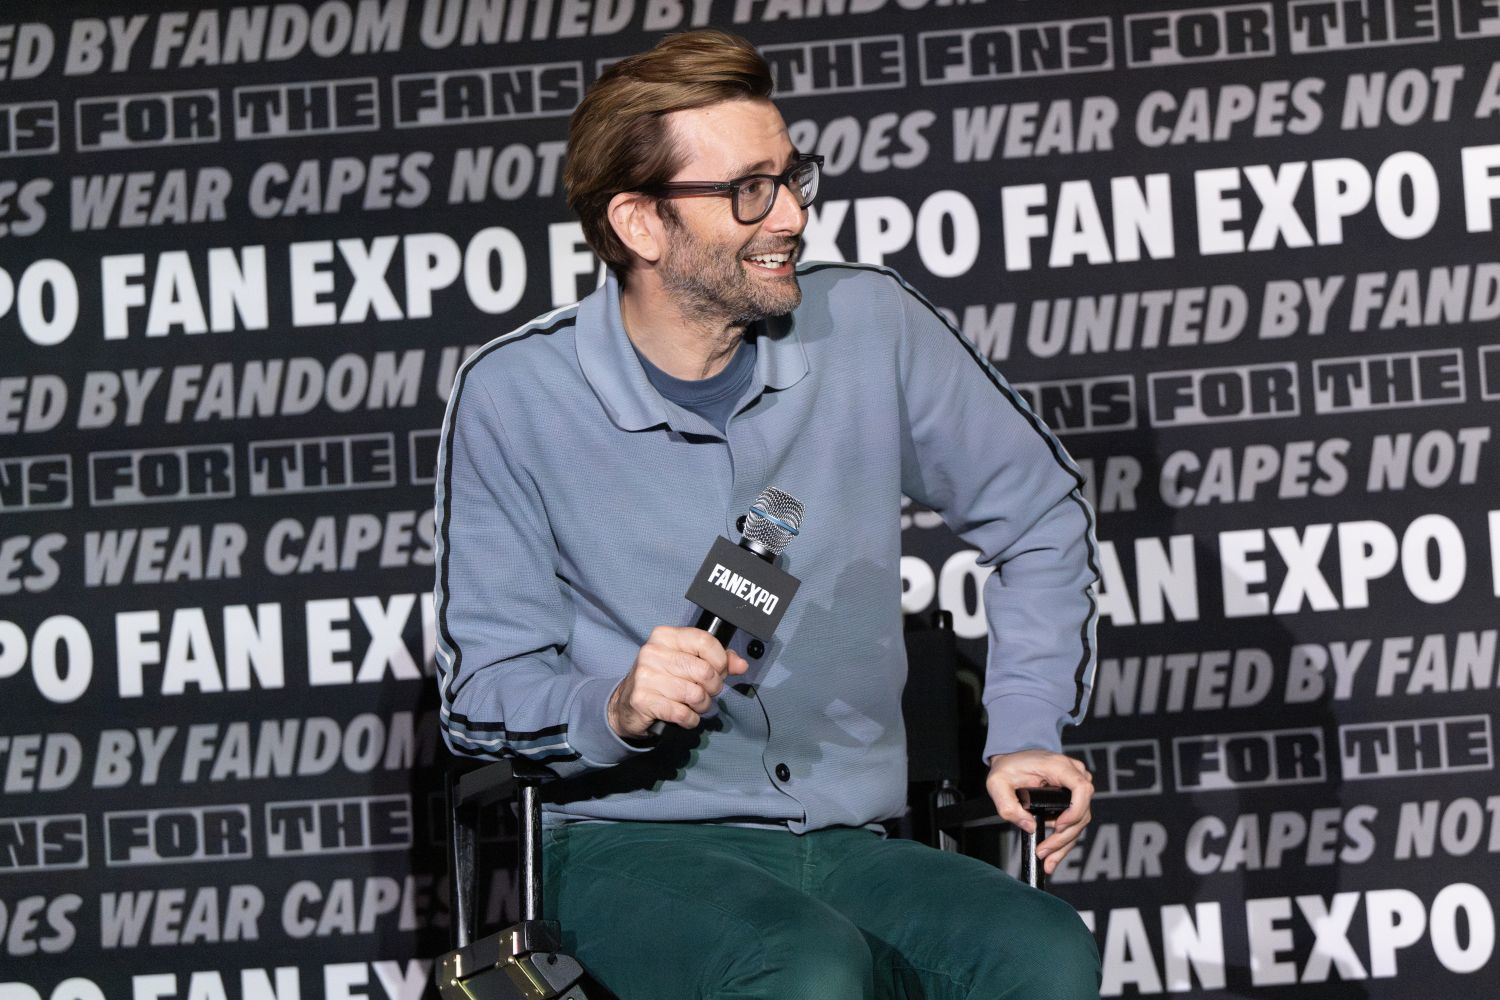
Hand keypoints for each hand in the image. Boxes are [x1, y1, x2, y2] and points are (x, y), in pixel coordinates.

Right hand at [607, 626, 749, 738]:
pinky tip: (686, 716)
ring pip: (695, 694)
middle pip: (704, 671)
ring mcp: (645, 676)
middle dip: (713, 687)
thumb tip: (741, 665)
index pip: (705, 641)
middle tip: (707, 692)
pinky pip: (683, 713)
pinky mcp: (642, 700)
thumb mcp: (687, 662)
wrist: (626, 704)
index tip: (719, 671)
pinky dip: (691, 719)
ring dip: (702, 705)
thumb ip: (717, 661)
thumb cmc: (663, 679)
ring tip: (695, 705)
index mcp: (665, 636)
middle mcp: (653, 652)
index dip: (720, 660)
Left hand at [985, 749, 1093, 874]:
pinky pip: (1075, 821)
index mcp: (1058, 766)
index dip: (1075, 810)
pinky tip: (1053, 855)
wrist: (1013, 759)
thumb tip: (1030, 827)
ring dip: (1064, 843)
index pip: (1081, 788)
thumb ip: (1008, 806)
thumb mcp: (997, 783)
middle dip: (1063, 837)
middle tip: (1043, 853)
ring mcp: (1076, 786)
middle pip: (1082, 811)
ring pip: (1080, 821)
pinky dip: (1064, 839)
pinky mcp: (1074, 797)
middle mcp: (1074, 774)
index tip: (1057, 826)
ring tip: (1047, 860)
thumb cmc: (1007, 768)